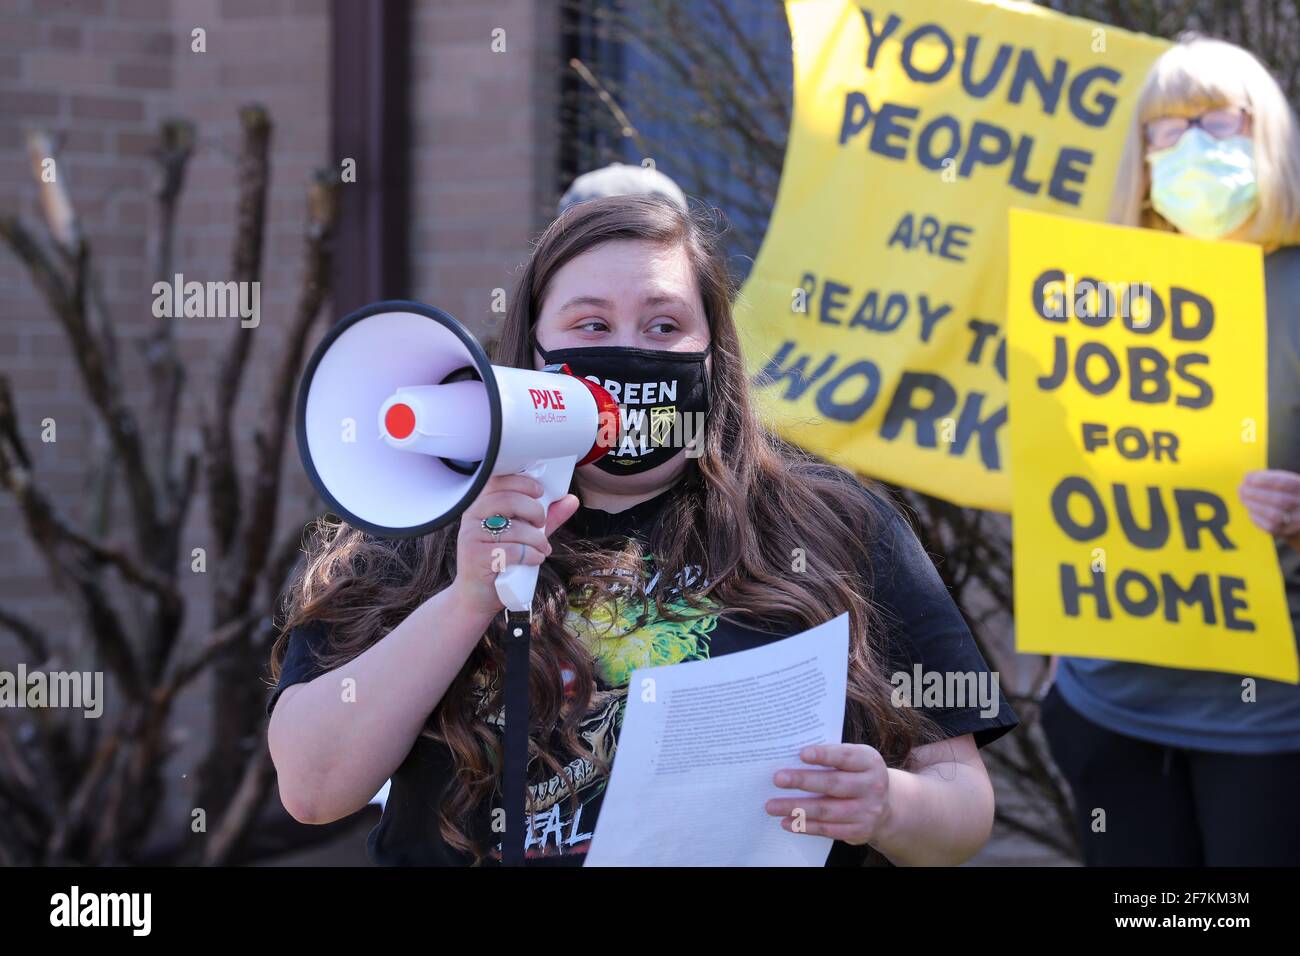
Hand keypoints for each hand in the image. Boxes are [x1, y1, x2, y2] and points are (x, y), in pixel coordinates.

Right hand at [449, 473, 579, 616]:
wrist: (477, 597)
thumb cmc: (500, 562)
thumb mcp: (525, 536)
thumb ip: (546, 518)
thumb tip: (571, 500)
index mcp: (481, 505)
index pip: (498, 480)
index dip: (522, 482)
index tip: (540, 492)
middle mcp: (472, 517)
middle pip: (508, 500)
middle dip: (534, 510)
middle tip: (542, 524)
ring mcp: (472, 537)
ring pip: (514, 528)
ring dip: (537, 539)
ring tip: (542, 549)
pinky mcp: (476, 557)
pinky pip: (512, 550)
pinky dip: (531, 555)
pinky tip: (534, 560)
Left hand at [765, 743, 890, 845]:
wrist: (886, 807)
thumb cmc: (857, 775)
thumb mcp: (854, 760)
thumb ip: (831, 756)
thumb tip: (790, 757)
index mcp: (870, 762)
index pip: (845, 756)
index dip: (824, 755)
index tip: (801, 753)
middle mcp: (873, 786)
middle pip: (833, 784)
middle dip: (803, 781)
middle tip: (778, 779)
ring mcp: (868, 811)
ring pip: (826, 810)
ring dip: (796, 808)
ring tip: (772, 805)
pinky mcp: (859, 831)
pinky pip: (827, 829)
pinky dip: (804, 826)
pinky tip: (786, 821)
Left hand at [1238, 469, 1299, 542]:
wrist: (1298, 519)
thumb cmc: (1288, 494)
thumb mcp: (1285, 483)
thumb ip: (1269, 478)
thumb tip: (1248, 477)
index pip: (1285, 483)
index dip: (1264, 480)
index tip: (1247, 477)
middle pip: (1279, 500)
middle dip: (1256, 493)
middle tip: (1240, 488)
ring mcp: (1297, 521)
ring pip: (1274, 515)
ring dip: (1254, 505)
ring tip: (1242, 497)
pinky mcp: (1287, 532)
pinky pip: (1270, 527)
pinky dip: (1257, 517)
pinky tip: (1250, 510)